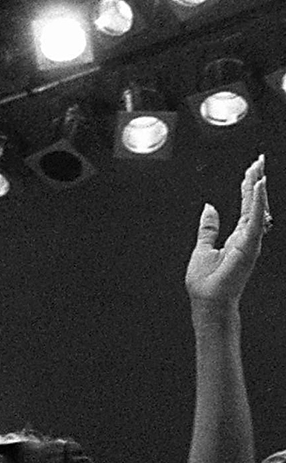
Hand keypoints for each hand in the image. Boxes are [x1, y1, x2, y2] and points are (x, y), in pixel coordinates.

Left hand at [187, 156, 268, 312]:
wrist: (208, 301)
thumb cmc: (206, 282)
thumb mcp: (202, 248)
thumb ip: (208, 228)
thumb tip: (209, 207)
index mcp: (238, 236)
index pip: (246, 206)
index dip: (249, 187)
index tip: (253, 169)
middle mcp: (248, 236)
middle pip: (254, 203)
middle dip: (256, 180)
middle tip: (260, 160)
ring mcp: (250, 240)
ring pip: (257, 207)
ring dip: (257, 186)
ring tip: (259, 167)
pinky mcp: (249, 245)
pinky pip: (255, 219)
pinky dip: (256, 202)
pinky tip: (259, 184)